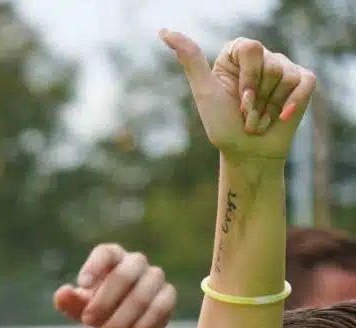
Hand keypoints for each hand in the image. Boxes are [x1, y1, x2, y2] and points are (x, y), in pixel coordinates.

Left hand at [53, 244, 175, 327]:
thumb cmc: (96, 310)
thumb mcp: (79, 308)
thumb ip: (70, 301)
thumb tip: (62, 293)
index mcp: (112, 258)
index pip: (105, 253)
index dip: (94, 266)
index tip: (82, 284)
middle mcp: (135, 262)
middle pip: (124, 275)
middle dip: (104, 301)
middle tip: (87, 321)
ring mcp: (154, 278)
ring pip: (141, 296)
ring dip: (119, 321)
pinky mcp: (167, 296)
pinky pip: (158, 308)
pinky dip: (141, 325)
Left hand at [162, 31, 314, 159]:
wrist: (247, 153)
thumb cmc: (223, 125)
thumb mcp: (204, 92)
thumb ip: (190, 59)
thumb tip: (164, 32)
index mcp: (236, 55)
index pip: (251, 48)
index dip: (247, 78)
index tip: (238, 100)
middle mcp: (262, 58)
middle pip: (269, 64)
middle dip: (256, 98)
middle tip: (246, 114)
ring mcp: (284, 68)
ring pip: (286, 76)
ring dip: (269, 107)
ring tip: (260, 119)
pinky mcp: (302, 82)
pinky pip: (305, 83)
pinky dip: (293, 103)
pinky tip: (283, 117)